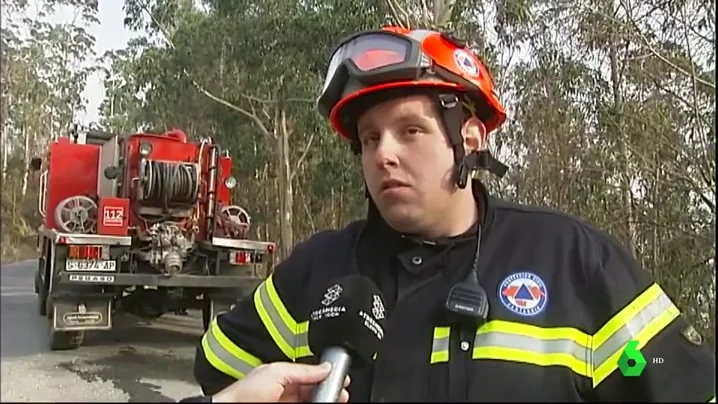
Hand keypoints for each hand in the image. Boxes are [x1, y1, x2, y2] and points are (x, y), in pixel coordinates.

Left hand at [212, 362, 349, 402]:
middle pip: (312, 389)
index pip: (308, 374)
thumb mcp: (277, 372)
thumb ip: (302, 369)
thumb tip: (325, 367)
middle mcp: (283, 392)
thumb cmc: (244, 393)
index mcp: (280, 376)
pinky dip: (317, 403)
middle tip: (341, 391)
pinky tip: (324, 402)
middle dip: (328, 389)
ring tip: (337, 398)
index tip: (339, 377)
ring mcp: (284, 403)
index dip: (325, 374)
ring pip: (311, 400)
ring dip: (326, 398)